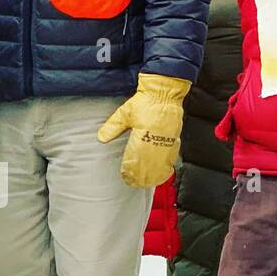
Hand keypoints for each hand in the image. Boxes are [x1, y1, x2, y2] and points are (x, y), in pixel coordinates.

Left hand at [97, 73, 191, 187]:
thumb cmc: (146, 101)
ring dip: (154, 174)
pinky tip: (163, 171)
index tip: (126, 177)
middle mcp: (156, 140)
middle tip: (135, 183)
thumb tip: (101, 138)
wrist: (165, 92)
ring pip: (161, 163)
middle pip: (149, 165)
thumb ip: (113, 126)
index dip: (131, 171)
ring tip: (148, 182)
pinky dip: (166, 166)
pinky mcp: (175, 138)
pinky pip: (171, 156)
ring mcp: (167, 140)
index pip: (136, 160)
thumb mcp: (125, 112)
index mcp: (143, 135)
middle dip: (142, 176)